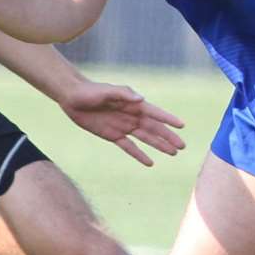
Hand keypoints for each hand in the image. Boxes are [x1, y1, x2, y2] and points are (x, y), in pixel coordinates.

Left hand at [59, 80, 185, 166]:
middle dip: (168, 137)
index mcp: (132, 104)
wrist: (72, 97)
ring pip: (145, 139)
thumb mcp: (106, 91)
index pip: (155, 113)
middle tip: (182, 146)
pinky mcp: (112, 135)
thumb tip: (141, 99)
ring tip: (173, 153)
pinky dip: (139, 155)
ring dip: (159, 146)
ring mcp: (123, 126)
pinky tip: (150, 163)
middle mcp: (131, 116)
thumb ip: (124, 94)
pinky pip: (129, 147)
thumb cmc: (90, 91)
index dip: (168, 119)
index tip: (182, 125)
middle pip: (154, 128)